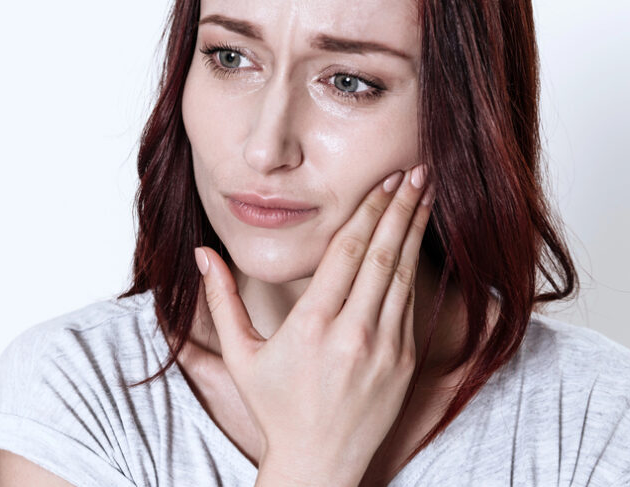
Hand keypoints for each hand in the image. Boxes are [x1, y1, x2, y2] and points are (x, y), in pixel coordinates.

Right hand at [193, 164, 435, 486]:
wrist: (320, 463)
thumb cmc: (276, 409)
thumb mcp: (241, 355)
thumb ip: (222, 299)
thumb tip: (204, 254)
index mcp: (312, 325)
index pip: (346, 252)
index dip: (367, 211)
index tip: (381, 181)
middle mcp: (353, 333)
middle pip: (382, 255)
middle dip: (400, 208)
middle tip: (415, 171)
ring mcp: (384, 349)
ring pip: (404, 276)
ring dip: (415, 232)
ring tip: (426, 195)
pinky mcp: (403, 363)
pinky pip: (411, 306)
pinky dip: (415, 270)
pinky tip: (418, 244)